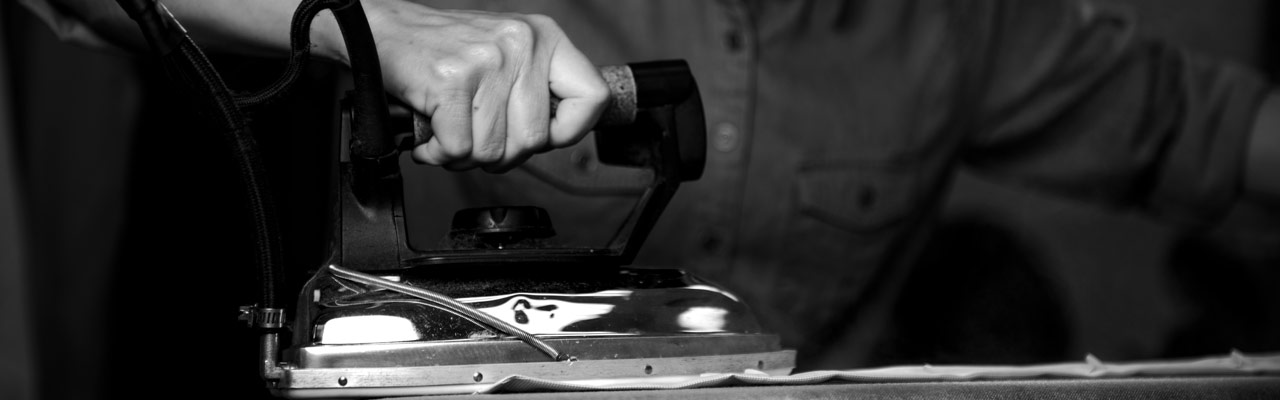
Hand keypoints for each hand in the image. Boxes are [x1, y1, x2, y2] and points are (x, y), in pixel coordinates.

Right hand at [347, 1, 609, 171]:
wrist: (383, 30)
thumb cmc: (445, 50)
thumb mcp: (508, 54)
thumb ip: (539, 89)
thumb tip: (560, 135)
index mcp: (543, 36)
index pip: (592, 97)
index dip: (570, 131)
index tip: (546, 136)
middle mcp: (521, 44)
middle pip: (534, 140)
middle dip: (500, 152)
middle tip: (476, 134)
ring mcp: (487, 62)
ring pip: (495, 151)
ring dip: (465, 155)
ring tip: (451, 130)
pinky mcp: (452, 83)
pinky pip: (460, 150)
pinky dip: (439, 153)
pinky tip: (432, 134)